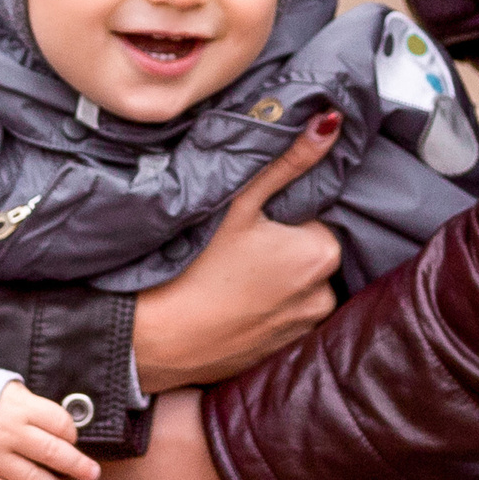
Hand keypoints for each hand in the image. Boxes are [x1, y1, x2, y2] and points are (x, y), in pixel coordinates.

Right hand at [0, 385, 101, 479]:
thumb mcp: (10, 392)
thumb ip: (36, 408)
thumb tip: (68, 429)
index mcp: (21, 409)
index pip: (60, 424)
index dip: (72, 434)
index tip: (74, 440)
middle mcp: (10, 434)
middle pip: (54, 453)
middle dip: (78, 466)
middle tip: (92, 475)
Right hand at [130, 113, 342, 391]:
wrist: (149, 340)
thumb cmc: (192, 266)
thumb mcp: (239, 202)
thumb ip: (288, 161)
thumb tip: (330, 122)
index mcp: (322, 255)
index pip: (315, 219)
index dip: (281, 215)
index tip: (249, 220)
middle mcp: (323, 298)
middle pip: (306, 256)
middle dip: (280, 248)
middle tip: (233, 247)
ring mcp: (300, 332)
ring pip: (293, 290)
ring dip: (272, 282)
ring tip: (227, 276)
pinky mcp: (276, 357)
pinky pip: (277, 321)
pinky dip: (259, 312)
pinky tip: (226, 304)